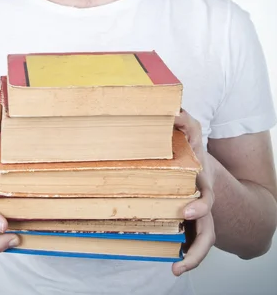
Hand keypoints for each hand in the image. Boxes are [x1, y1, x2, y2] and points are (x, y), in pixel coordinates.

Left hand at [172, 109, 214, 275]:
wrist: (200, 167)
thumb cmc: (192, 152)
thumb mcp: (191, 137)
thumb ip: (185, 123)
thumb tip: (174, 112)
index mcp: (201, 184)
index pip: (206, 196)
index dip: (200, 205)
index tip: (188, 211)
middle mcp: (202, 203)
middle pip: (208, 228)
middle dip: (198, 241)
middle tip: (183, 254)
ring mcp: (196, 215)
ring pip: (202, 240)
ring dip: (193, 256)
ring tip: (178, 269)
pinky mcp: (186, 222)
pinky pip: (189, 242)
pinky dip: (185, 256)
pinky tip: (174, 267)